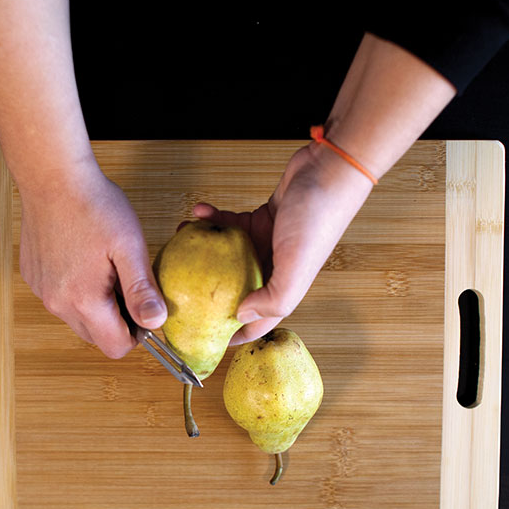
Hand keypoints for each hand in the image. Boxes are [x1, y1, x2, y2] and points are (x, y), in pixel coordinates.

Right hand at [18, 162, 166, 358]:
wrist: (52, 176)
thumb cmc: (93, 205)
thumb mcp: (129, 246)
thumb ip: (142, 289)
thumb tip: (156, 322)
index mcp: (83, 300)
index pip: (116, 347)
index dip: (138, 333)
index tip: (145, 306)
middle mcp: (57, 302)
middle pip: (97, 337)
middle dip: (118, 320)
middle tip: (128, 282)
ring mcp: (42, 291)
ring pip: (78, 319)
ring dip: (98, 306)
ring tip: (107, 267)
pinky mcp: (34, 278)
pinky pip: (62, 299)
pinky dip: (77, 289)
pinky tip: (86, 259)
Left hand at [194, 141, 373, 344]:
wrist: (330, 170)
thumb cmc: (319, 216)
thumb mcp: (297, 265)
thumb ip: (275, 298)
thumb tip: (242, 316)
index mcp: (286, 286)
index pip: (258, 321)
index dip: (233, 334)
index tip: (204, 339)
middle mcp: (275, 268)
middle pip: (235, 289)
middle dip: (206, 289)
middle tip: (178, 285)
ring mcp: (266, 243)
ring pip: (227, 255)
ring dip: (204, 248)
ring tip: (183, 239)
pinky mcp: (261, 219)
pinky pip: (230, 224)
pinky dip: (214, 219)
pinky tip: (200, 212)